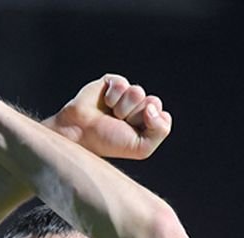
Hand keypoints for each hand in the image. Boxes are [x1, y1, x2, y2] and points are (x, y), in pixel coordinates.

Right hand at [45, 75, 172, 159]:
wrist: (80, 132)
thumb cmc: (108, 142)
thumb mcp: (141, 148)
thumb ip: (161, 131)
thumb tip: (153, 107)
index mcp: (147, 123)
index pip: (163, 116)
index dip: (150, 124)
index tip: (132, 133)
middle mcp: (138, 108)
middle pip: (154, 102)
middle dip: (137, 115)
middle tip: (121, 124)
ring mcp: (125, 94)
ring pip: (138, 92)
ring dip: (123, 107)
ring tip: (111, 115)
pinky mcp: (112, 82)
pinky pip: (122, 84)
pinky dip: (112, 97)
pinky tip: (104, 104)